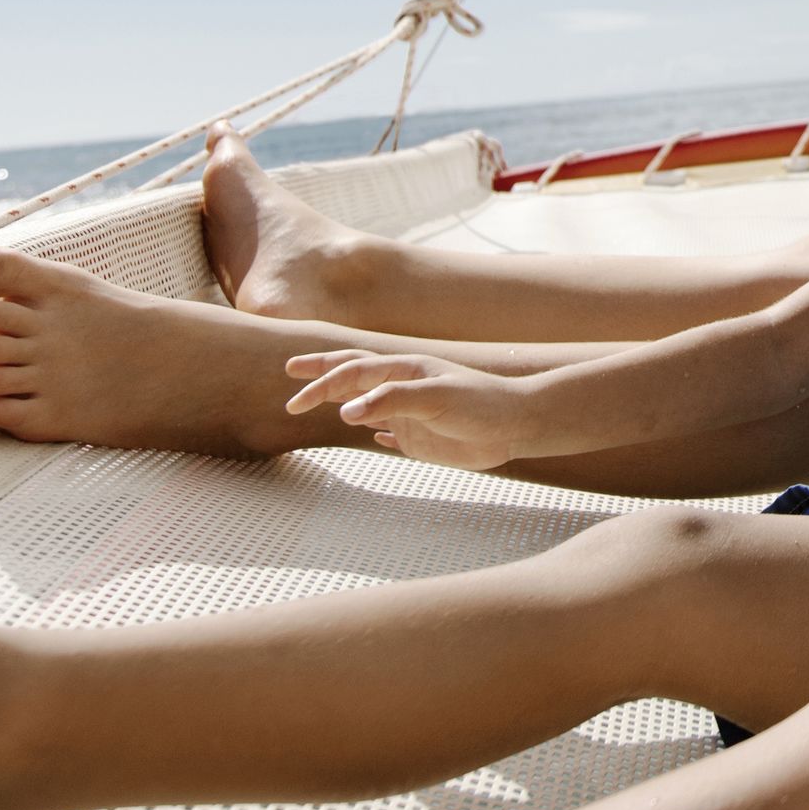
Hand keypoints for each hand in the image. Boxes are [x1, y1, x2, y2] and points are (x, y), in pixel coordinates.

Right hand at [283, 349, 537, 470]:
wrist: (517, 425)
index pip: (352, 372)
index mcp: (404, 371)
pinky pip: (391, 432)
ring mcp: (410, 414)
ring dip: (340, 401)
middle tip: (291, 379)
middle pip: (354, 378)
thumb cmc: (481, 404)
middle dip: (321, 376)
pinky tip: (368, 435)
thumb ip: (391, 402)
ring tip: (316, 402)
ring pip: (366, 404)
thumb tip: (346, 412)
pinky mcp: (422, 438)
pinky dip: (375, 432)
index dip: (322, 382)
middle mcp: (402, 389)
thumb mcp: (435, 398)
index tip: (297, 400)